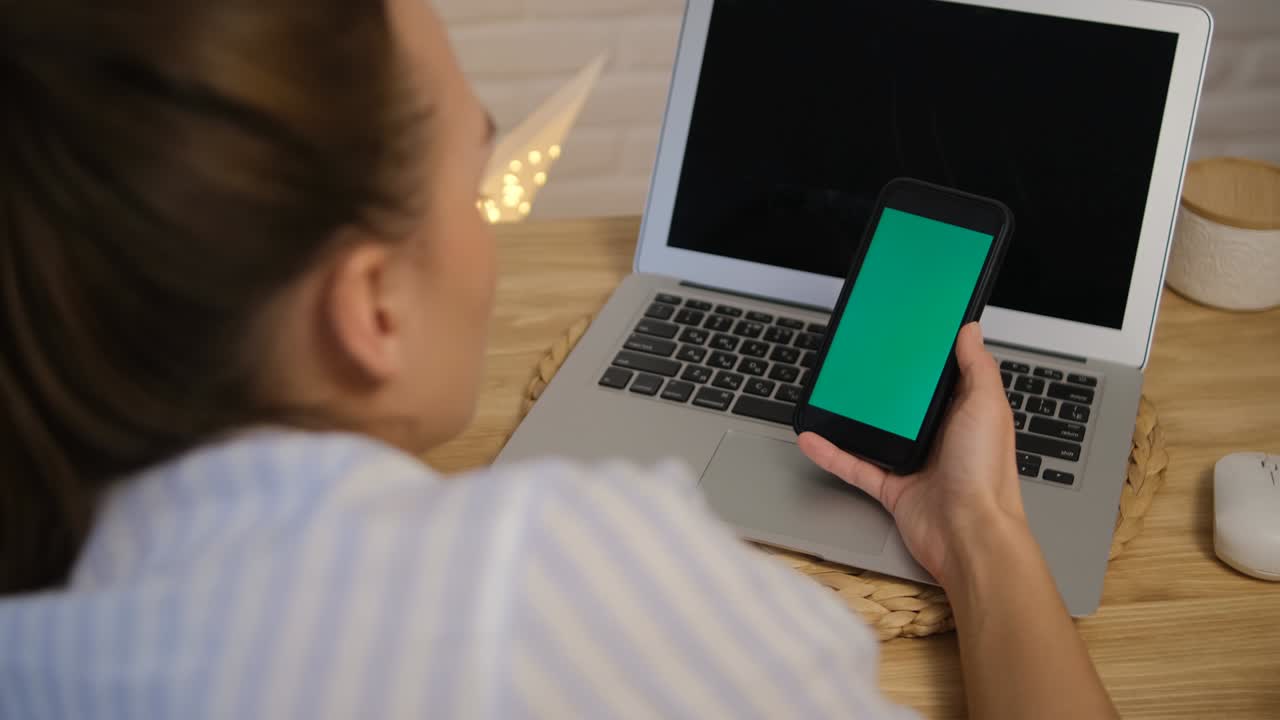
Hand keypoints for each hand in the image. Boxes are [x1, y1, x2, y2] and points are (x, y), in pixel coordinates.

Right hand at [798, 323, 1025, 587]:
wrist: (970, 536)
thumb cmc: (986, 475)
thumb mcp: (987, 406)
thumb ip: (977, 367)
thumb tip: (969, 330)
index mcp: (965, 414)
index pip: (944, 377)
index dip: (927, 356)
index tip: (905, 334)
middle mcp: (941, 436)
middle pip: (906, 403)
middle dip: (884, 384)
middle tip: (860, 358)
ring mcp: (915, 462)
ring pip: (876, 432)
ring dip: (852, 417)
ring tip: (831, 394)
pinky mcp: (892, 487)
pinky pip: (855, 465)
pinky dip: (832, 453)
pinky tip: (813, 438)